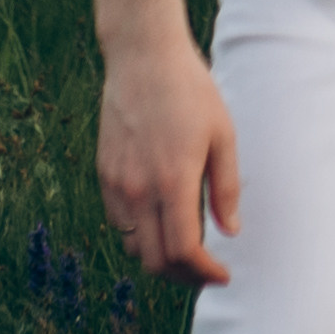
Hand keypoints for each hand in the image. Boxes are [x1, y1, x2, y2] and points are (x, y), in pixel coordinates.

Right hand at [97, 34, 240, 287]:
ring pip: (134, 247)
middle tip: (206, 272)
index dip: (203, 272)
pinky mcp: (104, 174)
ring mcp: (117, 183)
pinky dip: (140, 236)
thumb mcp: (222, 135)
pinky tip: (162, 222)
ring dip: (160, 259)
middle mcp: (139, 189)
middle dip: (183, 276)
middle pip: (154, 261)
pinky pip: (119, 222)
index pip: (183, 251)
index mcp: (173, 181)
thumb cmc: (191, 92)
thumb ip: (225, 188)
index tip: (221, 275)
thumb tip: (230, 231)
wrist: (143, 58)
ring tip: (186, 251)